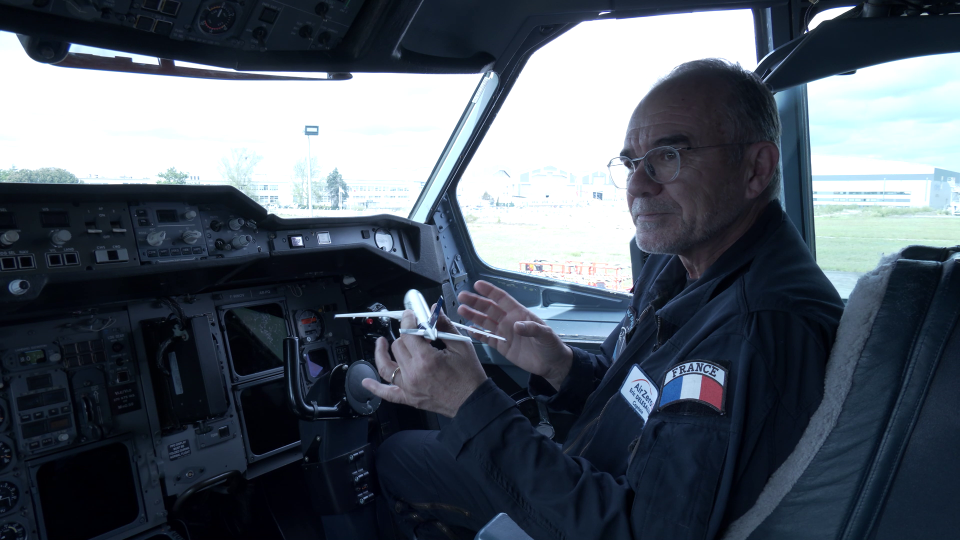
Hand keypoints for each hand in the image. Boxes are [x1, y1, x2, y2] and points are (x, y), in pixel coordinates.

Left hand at [361, 309, 487, 417]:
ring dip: (382, 353)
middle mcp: (414, 374)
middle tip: (413, 330)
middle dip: (404, 335)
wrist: (473, 401)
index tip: (411, 315)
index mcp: (426, 359)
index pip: (408, 333)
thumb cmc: (469, 377)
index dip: (408, 320)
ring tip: (381, 343)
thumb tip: (434, 311)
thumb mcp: (461, 346)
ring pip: (387, 365)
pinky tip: (366, 381)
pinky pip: (387, 393)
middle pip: (398, 346)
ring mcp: (409, 387)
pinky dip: (375, 388)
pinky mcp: (409, 397)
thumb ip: (444, 326)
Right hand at [457, 280, 572, 389]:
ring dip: (473, 316)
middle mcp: (509, 321)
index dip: (490, 291)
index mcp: (519, 313)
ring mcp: (504, 333)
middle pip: (489, 308)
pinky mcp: (502, 346)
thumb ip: (531, 329)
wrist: (551, 364)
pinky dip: (478, 334)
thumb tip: (517, 326)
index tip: (478, 285)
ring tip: (461, 310)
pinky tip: (469, 330)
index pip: (502, 299)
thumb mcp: (545, 335)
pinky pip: (487, 338)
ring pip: (485, 322)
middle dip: (476, 302)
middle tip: (462, 296)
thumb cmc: (551, 345)